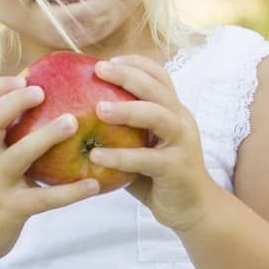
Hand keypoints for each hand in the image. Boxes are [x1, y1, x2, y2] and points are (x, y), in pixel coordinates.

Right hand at [0, 74, 101, 263]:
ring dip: (44, 137)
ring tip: (72, 122)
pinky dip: (69, 192)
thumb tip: (44, 102)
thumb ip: (5, 136)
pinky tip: (94, 185)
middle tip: (41, 90)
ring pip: (16, 157)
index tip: (22, 77)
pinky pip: (43, 199)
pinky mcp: (11, 211)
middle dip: (12, 104)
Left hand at [89, 56, 214, 233]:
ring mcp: (182, 143)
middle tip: (99, 70)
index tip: (108, 60)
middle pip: (157, 88)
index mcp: (173, 110)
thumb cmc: (157, 176)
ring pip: (157, 116)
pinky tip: (96, 156)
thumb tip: (76, 115)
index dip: (135, 63)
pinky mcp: (176, 168)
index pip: (159, 75)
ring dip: (127, 110)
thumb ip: (121, 130)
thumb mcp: (141, 146)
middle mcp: (181, 120)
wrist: (192, 208)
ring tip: (98, 109)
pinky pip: (147, 159)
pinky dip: (121, 156)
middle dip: (128, 76)